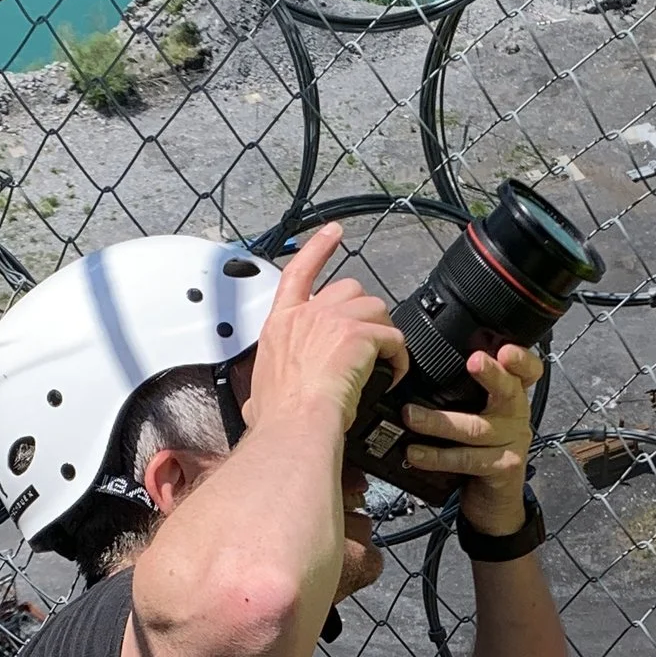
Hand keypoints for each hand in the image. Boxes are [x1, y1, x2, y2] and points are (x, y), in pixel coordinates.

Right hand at [245, 224, 407, 441]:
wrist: (294, 425)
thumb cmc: (278, 416)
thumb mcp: (257, 396)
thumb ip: (263, 390)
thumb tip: (255, 406)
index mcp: (280, 324)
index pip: (298, 272)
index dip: (318, 248)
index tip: (333, 231)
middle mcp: (306, 315)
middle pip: (349, 289)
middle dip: (363, 312)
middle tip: (369, 342)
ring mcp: (332, 321)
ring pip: (375, 308)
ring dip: (384, 333)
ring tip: (384, 361)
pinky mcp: (359, 335)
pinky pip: (393, 338)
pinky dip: (400, 357)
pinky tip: (395, 375)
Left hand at [400, 345, 538, 534]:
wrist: (493, 502)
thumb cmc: (479, 452)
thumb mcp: (475, 417)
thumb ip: (459, 393)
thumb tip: (412, 372)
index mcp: (510, 396)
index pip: (526, 370)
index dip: (520, 358)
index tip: (504, 349)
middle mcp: (515, 414)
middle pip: (509, 389)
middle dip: (492, 374)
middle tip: (474, 361)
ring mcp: (512, 442)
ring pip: (476, 427)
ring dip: (439, 422)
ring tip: (410, 416)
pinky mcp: (502, 468)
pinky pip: (468, 459)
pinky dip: (438, 457)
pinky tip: (416, 454)